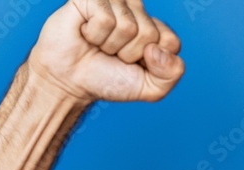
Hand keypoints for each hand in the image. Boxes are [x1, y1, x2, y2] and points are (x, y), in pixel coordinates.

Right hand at [27, 0, 183, 103]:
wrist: (71, 81)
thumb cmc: (110, 80)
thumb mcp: (152, 88)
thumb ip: (172, 73)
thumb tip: (156, 49)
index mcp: (155, 28)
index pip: (171, 41)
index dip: (154, 61)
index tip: (136, 64)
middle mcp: (136, 10)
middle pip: (149, 33)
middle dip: (130, 53)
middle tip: (113, 54)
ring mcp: (114, 1)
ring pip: (128, 26)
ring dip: (111, 45)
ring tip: (100, 45)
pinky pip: (105, 19)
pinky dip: (95, 35)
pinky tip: (86, 34)